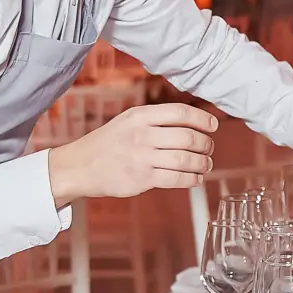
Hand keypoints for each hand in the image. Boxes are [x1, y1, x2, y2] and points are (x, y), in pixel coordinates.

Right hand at [47, 103, 217, 205]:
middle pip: (188, 137)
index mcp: (140, 116)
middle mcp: (142, 135)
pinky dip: (192, 179)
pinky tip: (196, 178)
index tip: (213, 126)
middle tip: (210, 148)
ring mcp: (142, 157)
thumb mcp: (128, 121)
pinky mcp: (141, 179)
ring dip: (203, 163)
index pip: (180, 112)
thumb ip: (155, 121)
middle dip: (206, 144)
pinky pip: (176, 178)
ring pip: (185, 159)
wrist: (79, 166)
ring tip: (207, 164)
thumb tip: (191, 123)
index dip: (203, 119)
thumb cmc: (108, 143)